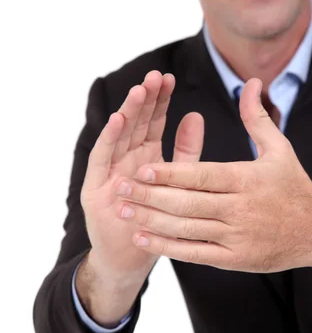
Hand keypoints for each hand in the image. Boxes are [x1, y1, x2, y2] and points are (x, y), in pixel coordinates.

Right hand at [80, 71, 203, 281]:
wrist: (132, 256)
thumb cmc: (156, 220)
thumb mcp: (176, 181)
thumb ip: (186, 151)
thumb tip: (195, 116)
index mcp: (146, 157)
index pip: (153, 122)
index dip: (160, 101)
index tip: (170, 79)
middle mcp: (126, 160)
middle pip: (136, 124)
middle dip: (145, 100)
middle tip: (155, 76)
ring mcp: (109, 172)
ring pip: (119, 136)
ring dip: (129, 113)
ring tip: (139, 91)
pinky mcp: (95, 189)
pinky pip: (102, 160)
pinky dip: (109, 139)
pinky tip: (118, 120)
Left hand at [117, 79, 311, 272]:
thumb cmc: (294, 186)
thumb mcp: (279, 149)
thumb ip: (257, 118)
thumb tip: (252, 82)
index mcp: (247, 179)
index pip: (202, 176)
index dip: (171, 174)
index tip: (142, 169)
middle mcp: (240, 209)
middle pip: (187, 204)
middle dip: (150, 197)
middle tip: (119, 189)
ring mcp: (237, 237)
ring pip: (186, 229)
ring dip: (151, 222)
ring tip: (123, 212)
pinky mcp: (235, 259)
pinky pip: (195, 253)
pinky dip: (167, 247)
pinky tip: (143, 238)